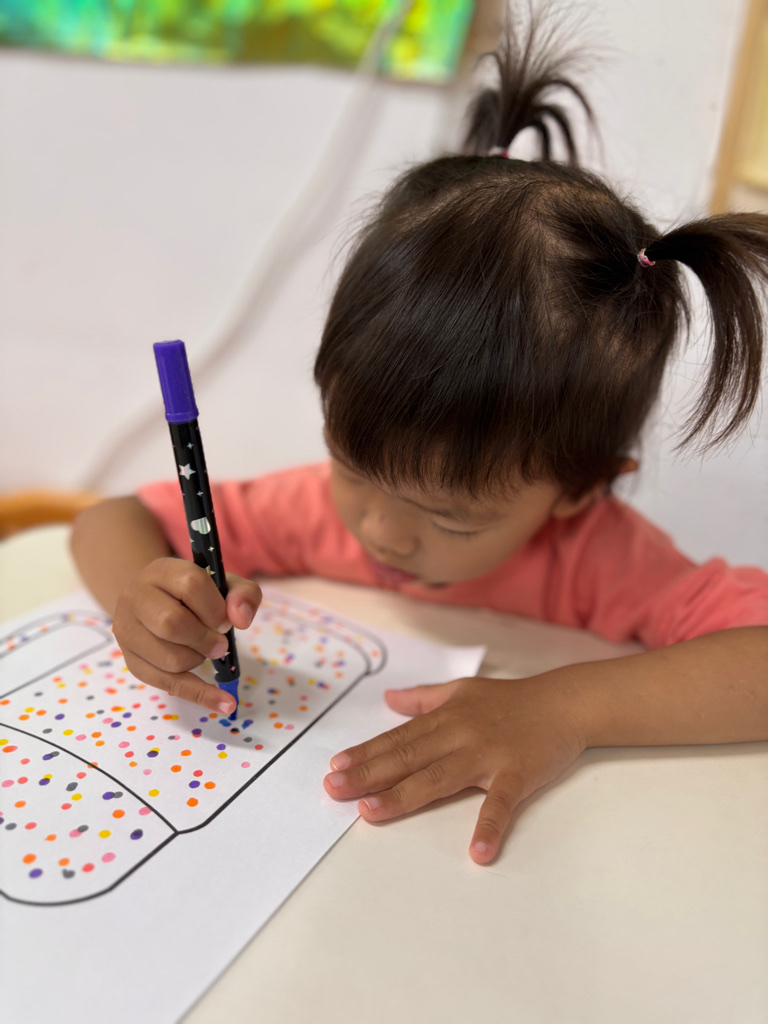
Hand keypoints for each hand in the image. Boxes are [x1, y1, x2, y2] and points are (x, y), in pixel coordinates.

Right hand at [112, 557, 261, 712]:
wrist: (154, 601)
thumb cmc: (195, 594)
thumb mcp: (223, 584)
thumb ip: (243, 594)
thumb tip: (241, 620)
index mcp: (161, 572)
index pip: (190, 584)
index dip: (216, 607)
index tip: (226, 621)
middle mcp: (135, 598)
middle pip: (171, 623)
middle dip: (205, 639)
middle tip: (220, 643)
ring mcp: (127, 631)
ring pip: (169, 658)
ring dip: (198, 659)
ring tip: (203, 650)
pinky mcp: (132, 661)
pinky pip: (166, 684)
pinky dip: (200, 695)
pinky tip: (225, 703)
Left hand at [324, 674, 586, 863]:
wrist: (564, 702)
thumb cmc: (511, 700)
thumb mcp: (462, 690)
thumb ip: (424, 698)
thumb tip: (388, 698)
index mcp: (445, 717)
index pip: (398, 738)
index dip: (366, 753)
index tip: (335, 766)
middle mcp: (459, 734)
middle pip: (407, 757)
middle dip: (368, 774)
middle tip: (334, 790)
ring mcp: (487, 755)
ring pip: (439, 778)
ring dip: (404, 795)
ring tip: (372, 813)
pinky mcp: (517, 774)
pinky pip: (500, 804)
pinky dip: (489, 827)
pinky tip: (477, 852)